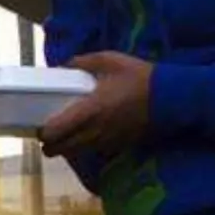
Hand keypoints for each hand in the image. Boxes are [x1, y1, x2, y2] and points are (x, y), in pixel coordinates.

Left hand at [40, 52, 154, 157]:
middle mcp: (93, 131)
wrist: (173, 97)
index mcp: (88, 111)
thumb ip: (82, 62)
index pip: (53, 133)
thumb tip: (63, 66)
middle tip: (51, 130)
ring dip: (66, 146)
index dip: (42, 131)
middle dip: (50, 143)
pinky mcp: (118, 146)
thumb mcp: (110, 61)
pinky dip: (85, 146)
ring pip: (74, 153)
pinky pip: (92, 151)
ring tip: (68, 132)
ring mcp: (106, 142)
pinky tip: (88, 132)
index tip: (41, 123)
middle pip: (58, 150)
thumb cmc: (140, 77)